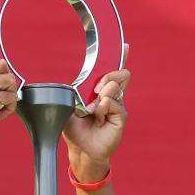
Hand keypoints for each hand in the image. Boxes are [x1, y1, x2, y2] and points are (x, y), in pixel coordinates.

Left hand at [63, 61, 130, 181]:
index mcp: (98, 89)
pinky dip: (104, 108)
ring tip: (93, 109)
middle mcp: (111, 95)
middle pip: (120, 74)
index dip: (119, 56)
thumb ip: (80, 93)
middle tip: (96, 89)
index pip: (111, 69)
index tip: (124, 46)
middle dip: (108, 75)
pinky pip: (115, 104)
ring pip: (116, 87)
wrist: (80, 149)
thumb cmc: (75, 129)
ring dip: (102, 95)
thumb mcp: (70, 106)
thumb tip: (94, 88)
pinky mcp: (121, 117)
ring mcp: (117, 106)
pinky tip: (98, 117)